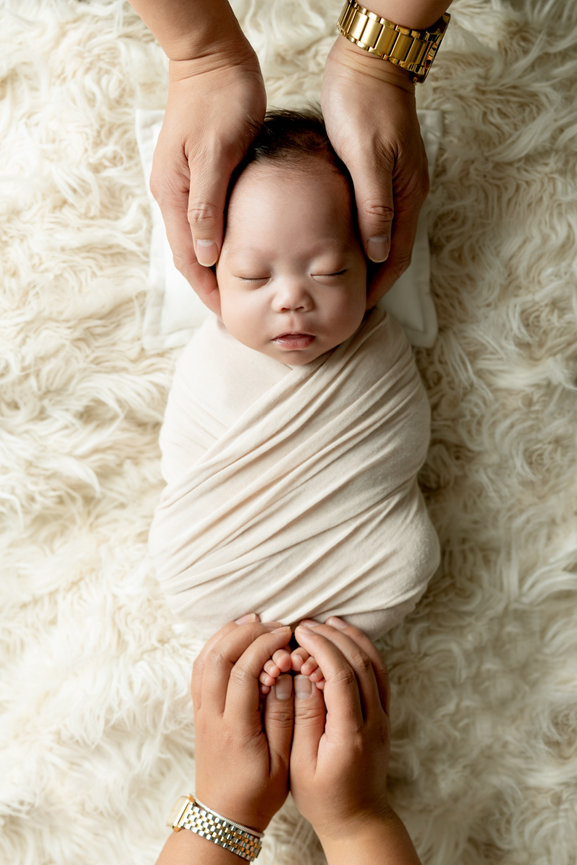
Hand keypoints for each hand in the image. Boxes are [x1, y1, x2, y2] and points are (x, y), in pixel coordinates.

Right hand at [150, 40, 265, 313]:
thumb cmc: (219, 101)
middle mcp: (174, 194)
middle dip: (210, 284)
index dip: (207, 289)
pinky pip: (209, 219)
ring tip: (241, 288)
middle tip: (237, 310)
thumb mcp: (216, 155)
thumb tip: (204, 256)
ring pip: (199, 238)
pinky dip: (222, 241)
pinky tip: (241, 250)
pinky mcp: (202, 173)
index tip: (228, 314)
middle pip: (190, 253)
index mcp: (174, 193)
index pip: (187, 258)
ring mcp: (186, 184)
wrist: (213, 58)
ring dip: (216, 266)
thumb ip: (208, 207)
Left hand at [191, 616, 293, 831]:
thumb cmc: (258, 793)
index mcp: (235, 728)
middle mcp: (212, 716)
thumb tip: (286, 675)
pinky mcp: (199, 711)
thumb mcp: (282, 761)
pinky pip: (200, 669)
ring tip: (253, 621)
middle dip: (245, 632)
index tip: (285, 635)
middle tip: (272, 624)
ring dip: (227, 634)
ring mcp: (201, 712)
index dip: (263, 647)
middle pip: (218, 657)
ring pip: (204, 659)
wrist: (223, 816)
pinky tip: (234, 638)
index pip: (242, 672)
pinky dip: (215, 646)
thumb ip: (285, 716)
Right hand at [289, 617, 391, 842]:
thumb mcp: (301, 764)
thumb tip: (302, 676)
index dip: (321, 648)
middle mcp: (373, 722)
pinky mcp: (383, 715)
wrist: (358, 819)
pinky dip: (364, 651)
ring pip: (374, 665)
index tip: (300, 633)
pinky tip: (346, 640)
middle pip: (360, 664)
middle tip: (306, 625)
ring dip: (351, 639)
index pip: (342, 677)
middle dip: (332, 638)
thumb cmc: (323, 797)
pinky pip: (379, 674)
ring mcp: (383, 717)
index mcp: (351, 735)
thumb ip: (303, 718)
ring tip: (327, 623)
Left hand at [322, 37, 429, 305]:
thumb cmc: (363, 107)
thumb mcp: (367, 159)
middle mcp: (406, 194)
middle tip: (347, 304)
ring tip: (340, 283)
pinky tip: (338, 245)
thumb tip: (380, 253)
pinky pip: (373, 217)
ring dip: (366, 262)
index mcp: (407, 195)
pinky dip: (359, 238)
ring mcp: (394, 184)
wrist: (367, 63)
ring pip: (383, 236)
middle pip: (392, 251)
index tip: (358, 309)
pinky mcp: (379, 173)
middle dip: (373, 281)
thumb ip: (374, 208)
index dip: (379, 286)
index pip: (397, 256)